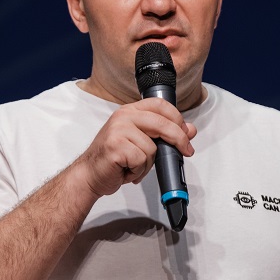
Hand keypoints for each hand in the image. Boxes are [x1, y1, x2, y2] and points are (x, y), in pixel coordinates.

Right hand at [75, 97, 196, 198]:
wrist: (90, 175)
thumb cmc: (114, 159)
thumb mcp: (142, 143)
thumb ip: (164, 134)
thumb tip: (189, 130)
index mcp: (129, 111)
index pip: (159, 105)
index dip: (177, 118)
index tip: (187, 133)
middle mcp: (123, 117)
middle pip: (161, 123)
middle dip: (178, 139)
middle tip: (186, 151)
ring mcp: (117, 130)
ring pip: (152, 148)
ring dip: (147, 164)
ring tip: (133, 166)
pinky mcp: (115, 146)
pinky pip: (141, 160)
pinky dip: (137, 171)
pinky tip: (126, 170)